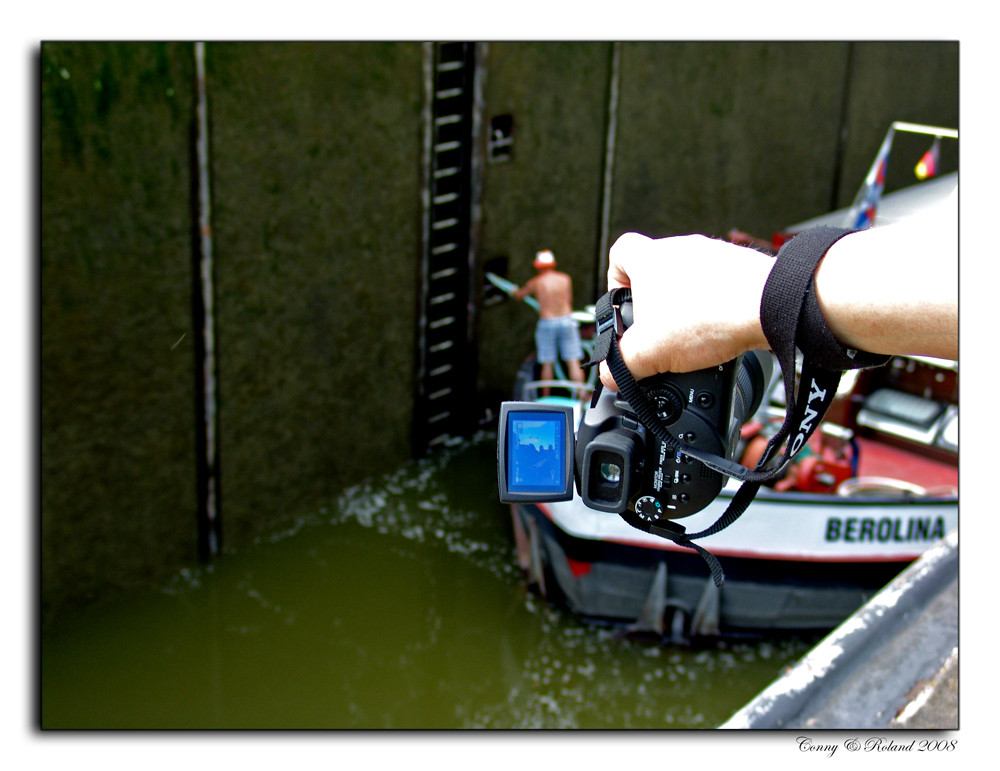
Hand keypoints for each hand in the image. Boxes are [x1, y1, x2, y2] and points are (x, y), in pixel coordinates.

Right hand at [598, 232, 773, 390]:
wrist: (770, 307)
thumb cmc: (708, 317)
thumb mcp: (649, 353)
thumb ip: (621, 364)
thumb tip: (610, 374)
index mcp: (651, 259)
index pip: (619, 253)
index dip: (615, 279)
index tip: (623, 304)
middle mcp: (682, 249)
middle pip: (656, 272)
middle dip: (654, 304)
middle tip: (658, 333)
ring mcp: (716, 256)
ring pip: (690, 280)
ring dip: (687, 306)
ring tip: (693, 338)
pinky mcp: (743, 269)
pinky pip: (719, 287)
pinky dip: (716, 308)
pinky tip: (720, 333)